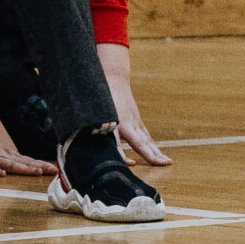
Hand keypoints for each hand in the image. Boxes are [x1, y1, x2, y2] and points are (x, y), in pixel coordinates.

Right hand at [0, 84, 55, 176]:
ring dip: (24, 169)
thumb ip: (10, 154)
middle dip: (39, 168)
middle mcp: (4, 154)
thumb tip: (23, 162)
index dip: (42, 165)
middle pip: (24, 163)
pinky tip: (1, 174)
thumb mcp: (2, 143)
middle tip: (53, 171)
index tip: (55, 169)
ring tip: (37, 171)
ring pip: (10, 164)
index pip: (28, 161)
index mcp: (10, 152)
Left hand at [97, 44, 169, 166]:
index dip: (123, 156)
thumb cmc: (99, 98)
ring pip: (146, 139)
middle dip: (150, 154)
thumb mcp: (92, 114)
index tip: (130, 164)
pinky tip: (158, 154)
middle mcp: (126, 123)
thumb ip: (89, 130)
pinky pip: (146, 135)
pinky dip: (152, 145)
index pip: (117, 144)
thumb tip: (77, 149)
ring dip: (156, 151)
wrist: (114, 78)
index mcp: (113, 122)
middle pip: (139, 142)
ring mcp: (134, 121)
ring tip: (167, 162)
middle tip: (160, 164)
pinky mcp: (137, 119)